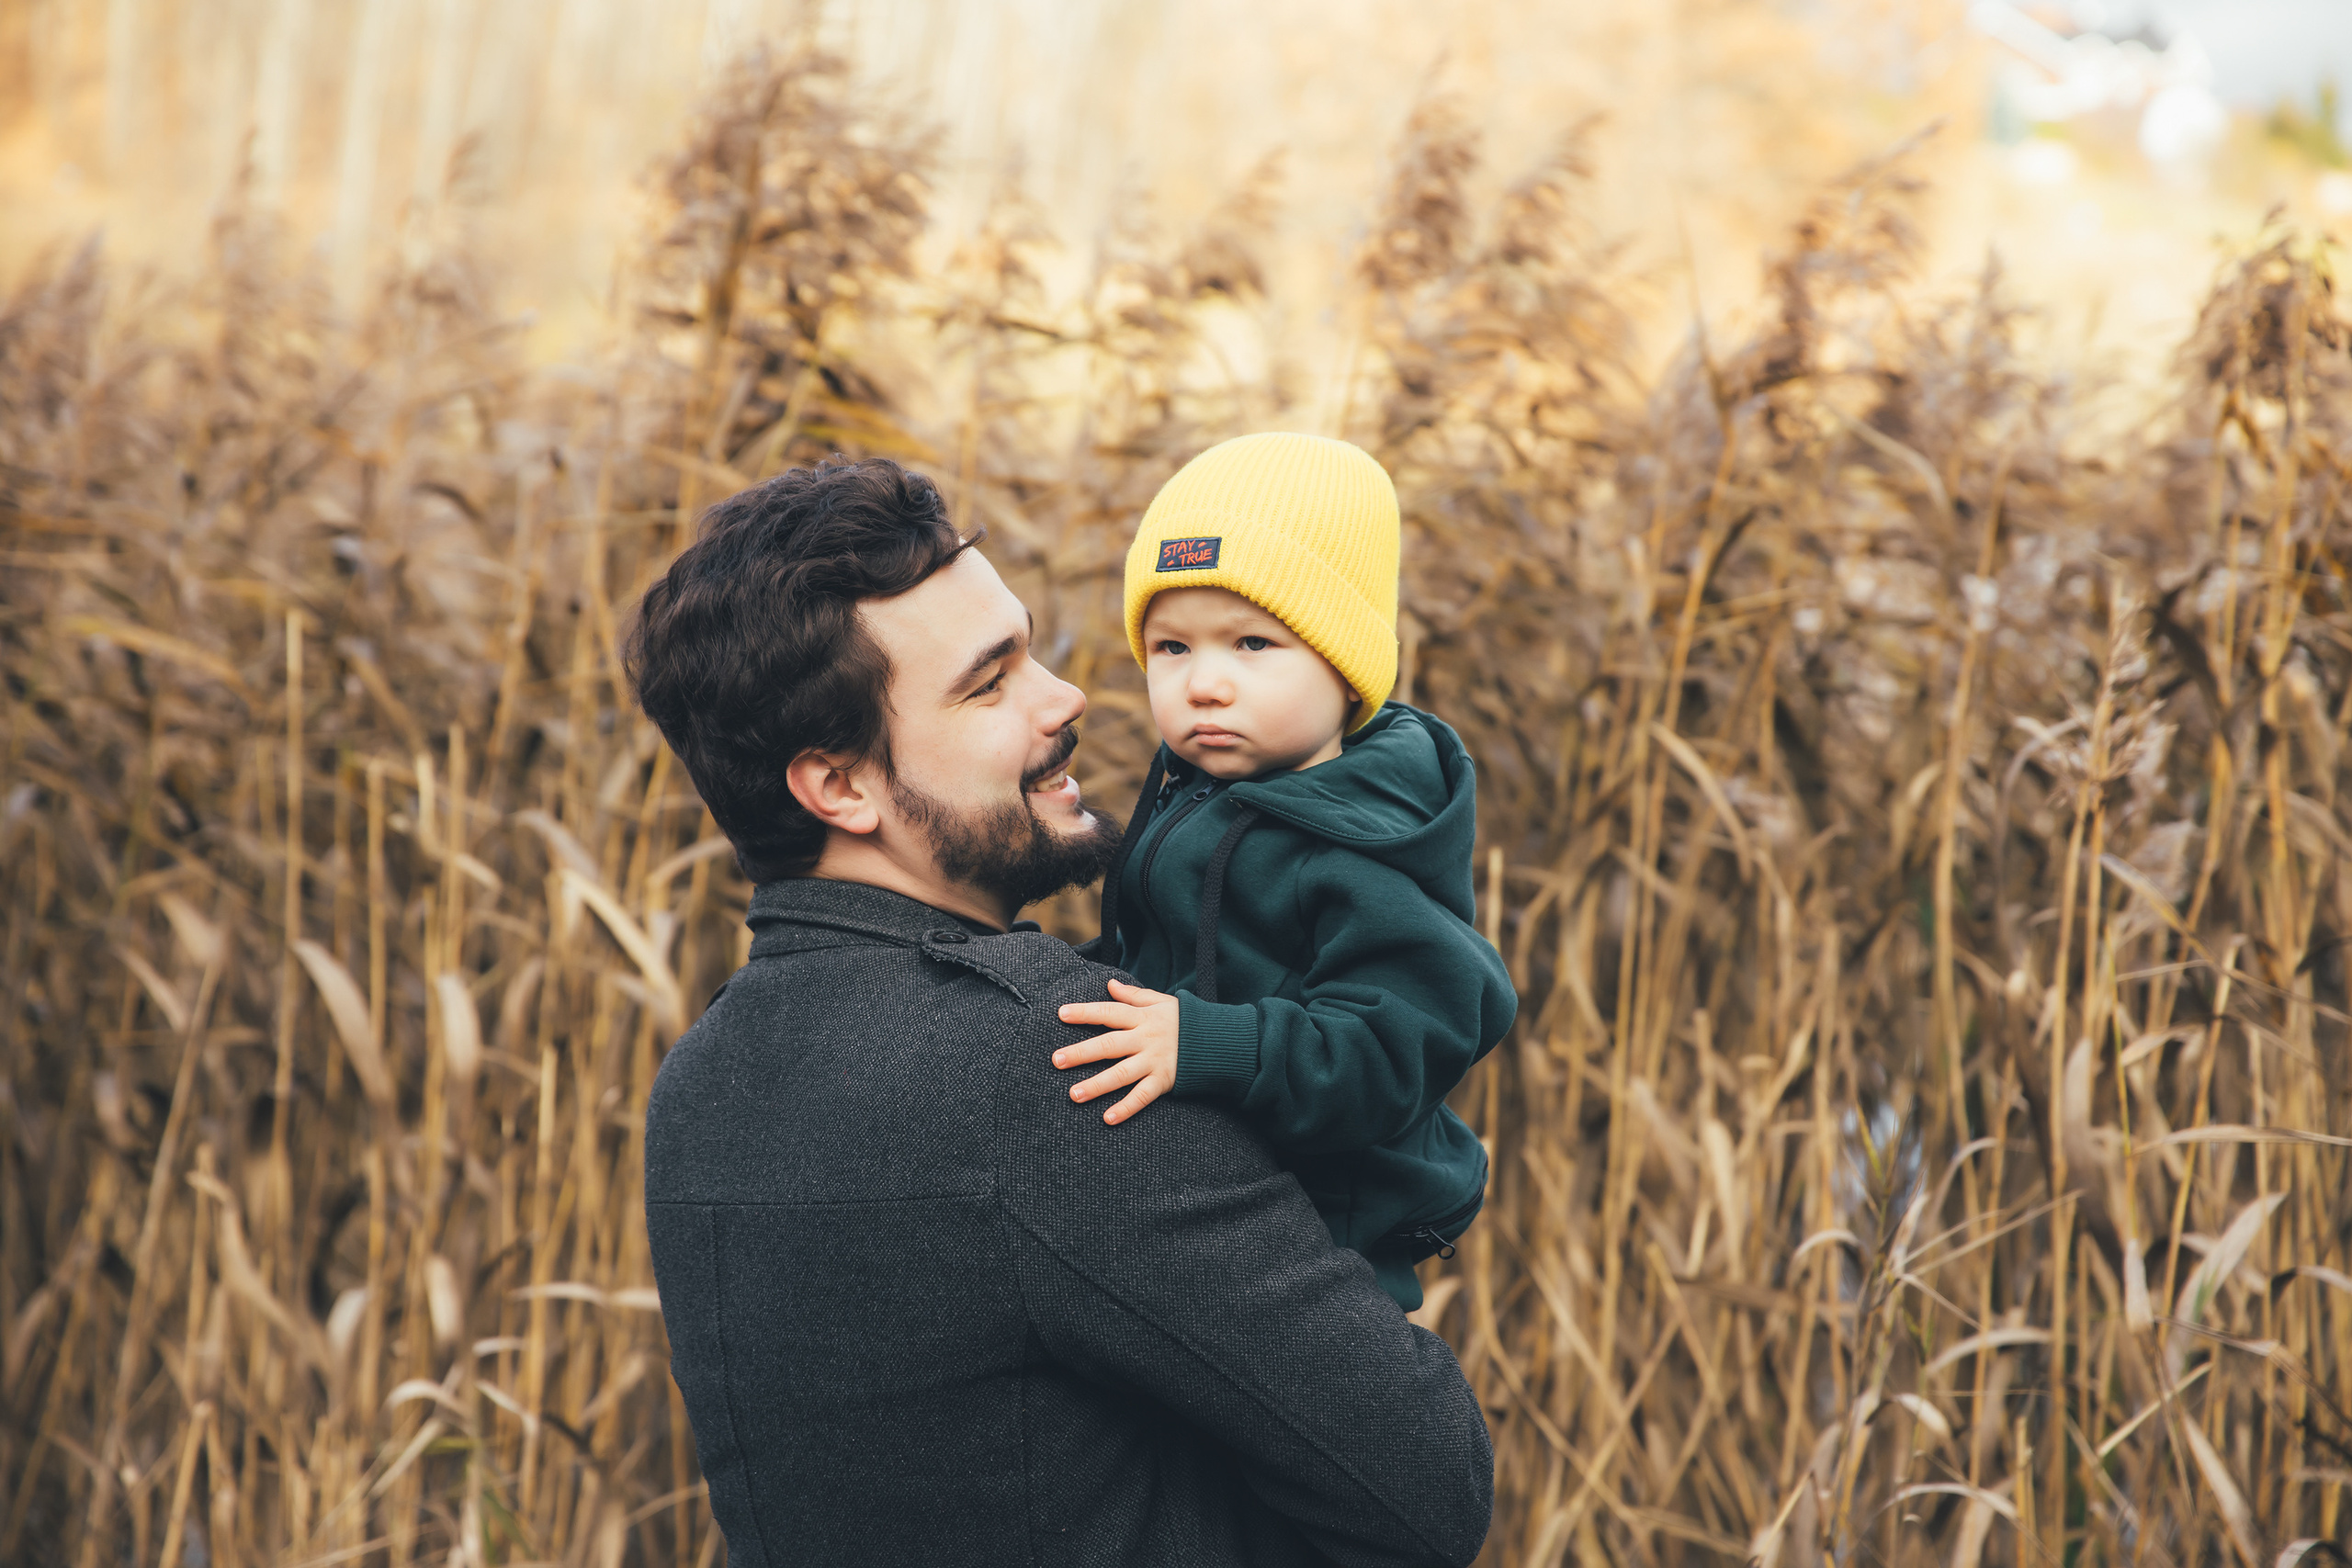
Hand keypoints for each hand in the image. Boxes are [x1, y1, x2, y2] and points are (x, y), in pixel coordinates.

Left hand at [1054, 979, 1180, 1124]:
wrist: (1218, 1041)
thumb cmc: (1184, 1021)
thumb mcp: (1161, 1002)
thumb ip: (1134, 996)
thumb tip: (1110, 984)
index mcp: (1143, 1017)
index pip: (1109, 1013)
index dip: (1086, 1013)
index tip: (1062, 1014)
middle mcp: (1146, 1039)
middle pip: (1110, 1045)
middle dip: (1082, 1053)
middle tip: (1057, 1060)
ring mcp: (1154, 1061)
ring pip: (1122, 1074)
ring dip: (1097, 1085)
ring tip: (1074, 1094)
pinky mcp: (1164, 1081)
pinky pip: (1142, 1096)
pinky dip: (1126, 1108)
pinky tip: (1107, 1118)